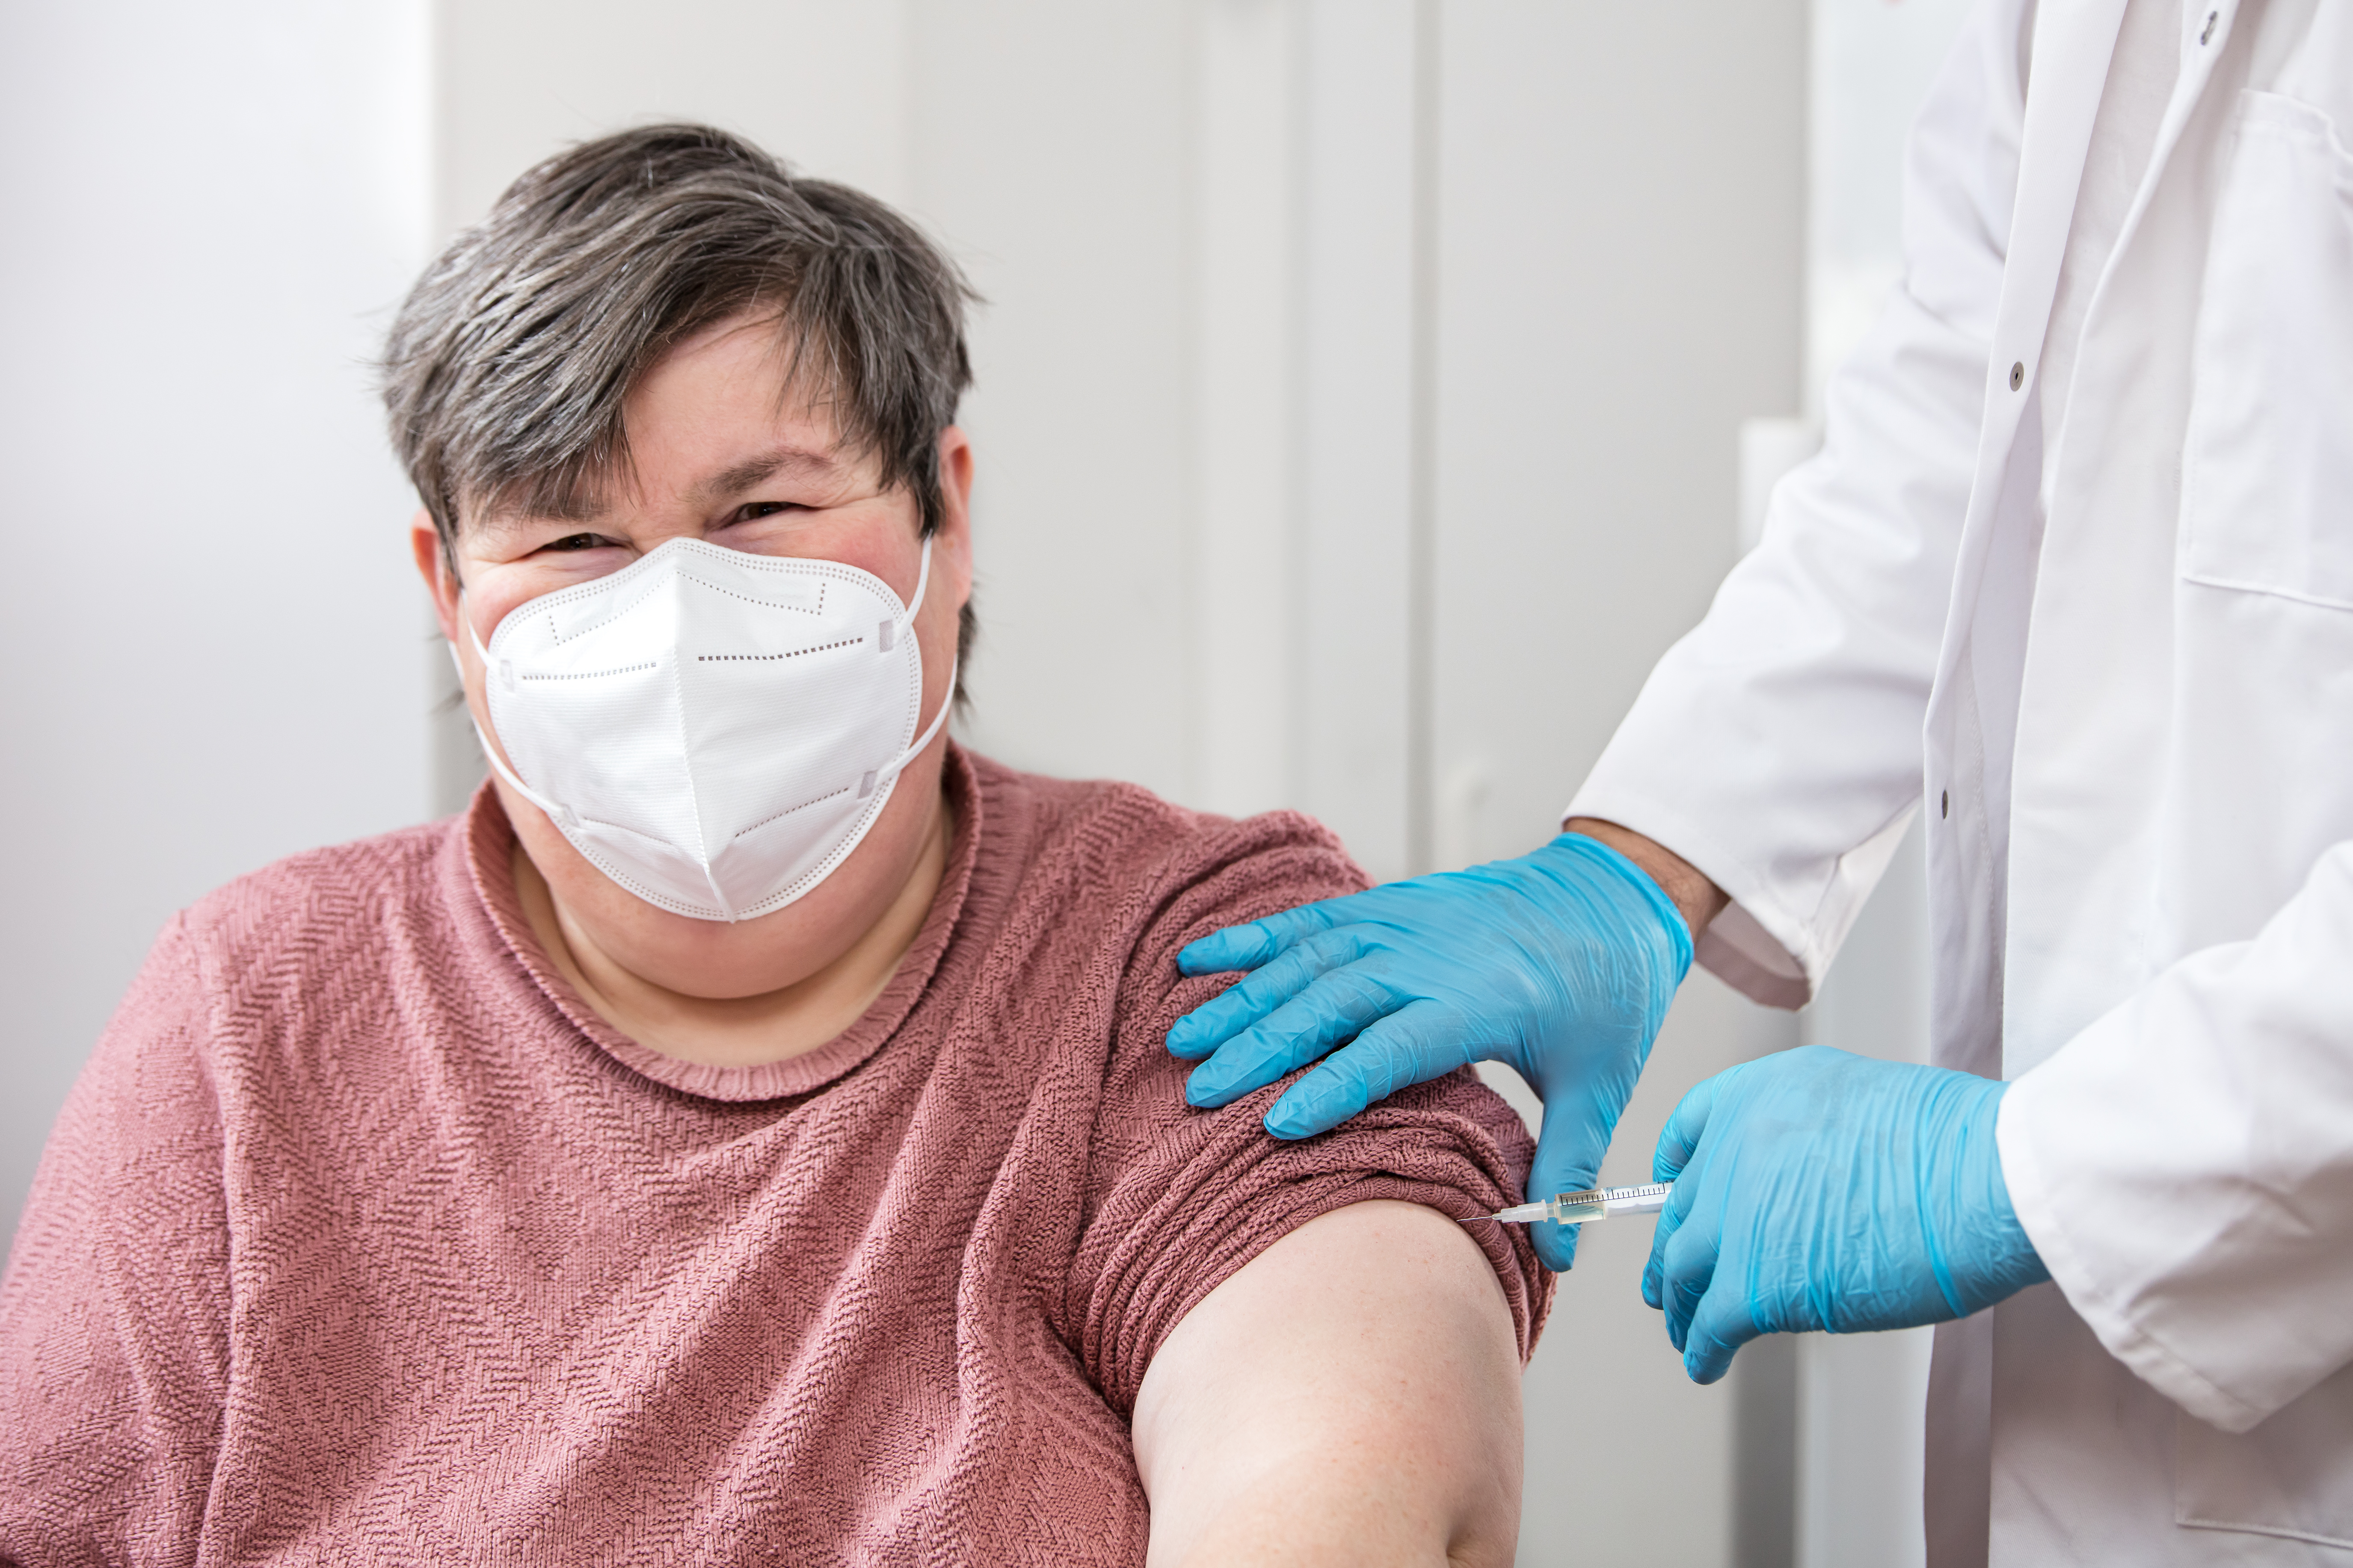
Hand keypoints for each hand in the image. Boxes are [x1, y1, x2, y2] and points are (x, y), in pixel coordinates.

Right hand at [1166, 834, 1692, 1270]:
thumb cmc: (1608, 996)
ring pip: (1305, 962)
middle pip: (1330, 1002)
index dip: (1335, 1084)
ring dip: (1240, 1000)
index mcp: (1481, 1001)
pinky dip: (1247, 940)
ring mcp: (1399, 923)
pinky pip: (1304, 921)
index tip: (1279, 1123)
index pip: (1394, 1046)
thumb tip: (1557, 1255)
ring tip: (1183, 1042)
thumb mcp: (1601, 1084)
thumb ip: (1568, 1164)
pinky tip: (1194, 960)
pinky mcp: (1383, 905)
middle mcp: (1428, 956)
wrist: (1611, 896)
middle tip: (1200, 1091)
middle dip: (1260, 1047)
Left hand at [1643, 1045, 2050, 1383]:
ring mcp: (1737, 1215)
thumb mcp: (1861, 1103)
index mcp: (1761, 1094)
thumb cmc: (1956, 1146)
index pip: (1695, 1127)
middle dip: (1674, 1252)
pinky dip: (1703, 1348)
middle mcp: (1734, 1148)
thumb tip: (1804, 1186)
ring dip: (1680, 1305)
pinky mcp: (1754, 1281)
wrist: (1982, 1177)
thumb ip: (1813, 1138)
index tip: (1669, 1184)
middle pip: (1685, 1210)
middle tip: (1669, 1281)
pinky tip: (1705, 1362)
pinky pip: (1711, 1323)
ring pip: (1684, 1268)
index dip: (1677, 1166)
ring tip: (1683, 1329)